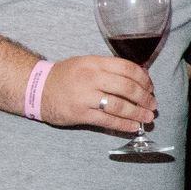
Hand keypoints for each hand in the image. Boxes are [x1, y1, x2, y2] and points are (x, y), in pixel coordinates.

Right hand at [39, 55, 154, 132]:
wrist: (37, 89)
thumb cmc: (65, 76)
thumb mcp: (87, 64)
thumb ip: (109, 69)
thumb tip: (138, 79)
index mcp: (95, 63)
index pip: (127, 68)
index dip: (144, 79)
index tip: (150, 87)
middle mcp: (91, 78)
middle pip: (127, 87)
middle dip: (144, 97)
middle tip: (152, 104)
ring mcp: (85, 96)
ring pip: (120, 106)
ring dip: (138, 113)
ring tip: (148, 117)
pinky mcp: (81, 114)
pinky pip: (107, 120)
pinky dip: (123, 124)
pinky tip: (133, 127)